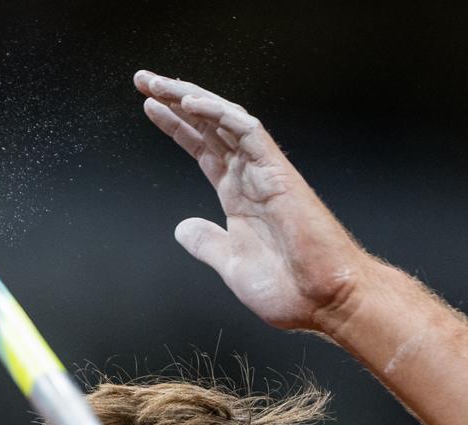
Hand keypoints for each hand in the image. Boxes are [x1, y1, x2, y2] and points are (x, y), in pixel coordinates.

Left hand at [135, 71, 368, 336]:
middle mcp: (249, 176)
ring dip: (191, 97)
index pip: (203, 148)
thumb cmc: (288, 287)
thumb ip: (207, 243)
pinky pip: (249, 131)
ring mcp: (264, 171)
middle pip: (209, 126)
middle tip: (143, 80)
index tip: (150, 108)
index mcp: (238, 196)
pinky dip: (220, 114)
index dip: (177, 126)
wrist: (323, 300)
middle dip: (175, 100)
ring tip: (158, 84)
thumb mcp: (230, 264)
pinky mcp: (278, 172)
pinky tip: (192, 103)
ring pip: (225, 119)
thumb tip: (183, 228)